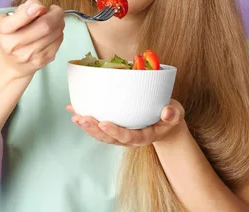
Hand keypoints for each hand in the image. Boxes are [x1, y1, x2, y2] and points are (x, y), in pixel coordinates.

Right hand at [0, 0, 64, 79]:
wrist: (11, 62)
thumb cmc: (11, 35)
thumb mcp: (8, 18)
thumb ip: (23, 9)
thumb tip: (40, 8)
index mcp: (4, 30)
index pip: (19, 19)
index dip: (33, 10)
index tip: (39, 7)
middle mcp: (15, 44)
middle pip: (45, 25)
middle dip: (55, 14)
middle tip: (54, 10)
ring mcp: (30, 54)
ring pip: (56, 32)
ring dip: (59, 22)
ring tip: (53, 20)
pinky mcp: (43, 60)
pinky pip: (59, 40)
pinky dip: (59, 32)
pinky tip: (52, 31)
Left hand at [66, 99, 185, 146]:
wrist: (166, 124)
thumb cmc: (169, 117)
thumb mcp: (176, 115)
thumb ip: (173, 114)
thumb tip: (167, 112)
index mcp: (143, 136)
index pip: (128, 137)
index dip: (114, 132)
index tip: (103, 124)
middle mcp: (129, 139)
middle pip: (108, 138)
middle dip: (93, 129)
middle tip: (80, 118)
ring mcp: (120, 135)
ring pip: (100, 135)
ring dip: (86, 126)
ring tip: (74, 115)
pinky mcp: (114, 129)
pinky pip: (98, 127)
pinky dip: (85, 119)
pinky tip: (73, 109)